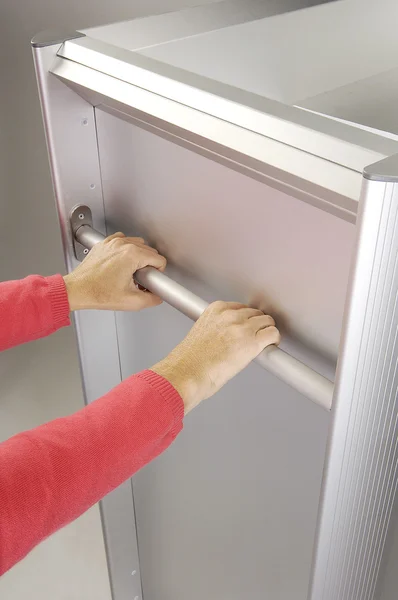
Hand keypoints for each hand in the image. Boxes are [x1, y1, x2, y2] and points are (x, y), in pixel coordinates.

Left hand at [64, 233, 166, 310]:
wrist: (77, 290)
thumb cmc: (97, 293)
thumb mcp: (132, 302)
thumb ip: (152, 299)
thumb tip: (157, 296)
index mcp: (132, 255)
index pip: (158, 259)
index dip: (158, 272)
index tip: (150, 280)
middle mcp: (122, 245)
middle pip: (149, 251)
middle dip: (149, 266)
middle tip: (141, 280)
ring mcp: (112, 243)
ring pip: (137, 243)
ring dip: (139, 257)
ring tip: (132, 272)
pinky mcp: (104, 244)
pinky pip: (122, 240)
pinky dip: (126, 249)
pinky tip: (122, 262)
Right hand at [152, 301, 279, 413]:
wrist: (187, 373)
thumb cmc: (189, 361)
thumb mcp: (201, 333)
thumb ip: (217, 328)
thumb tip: (230, 336)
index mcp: (215, 310)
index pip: (240, 307)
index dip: (246, 319)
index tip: (247, 328)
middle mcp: (230, 315)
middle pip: (255, 313)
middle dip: (257, 325)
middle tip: (256, 337)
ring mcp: (242, 327)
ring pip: (266, 321)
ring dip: (267, 330)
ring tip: (264, 342)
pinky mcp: (252, 341)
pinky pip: (272, 333)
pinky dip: (274, 339)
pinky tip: (271, 345)